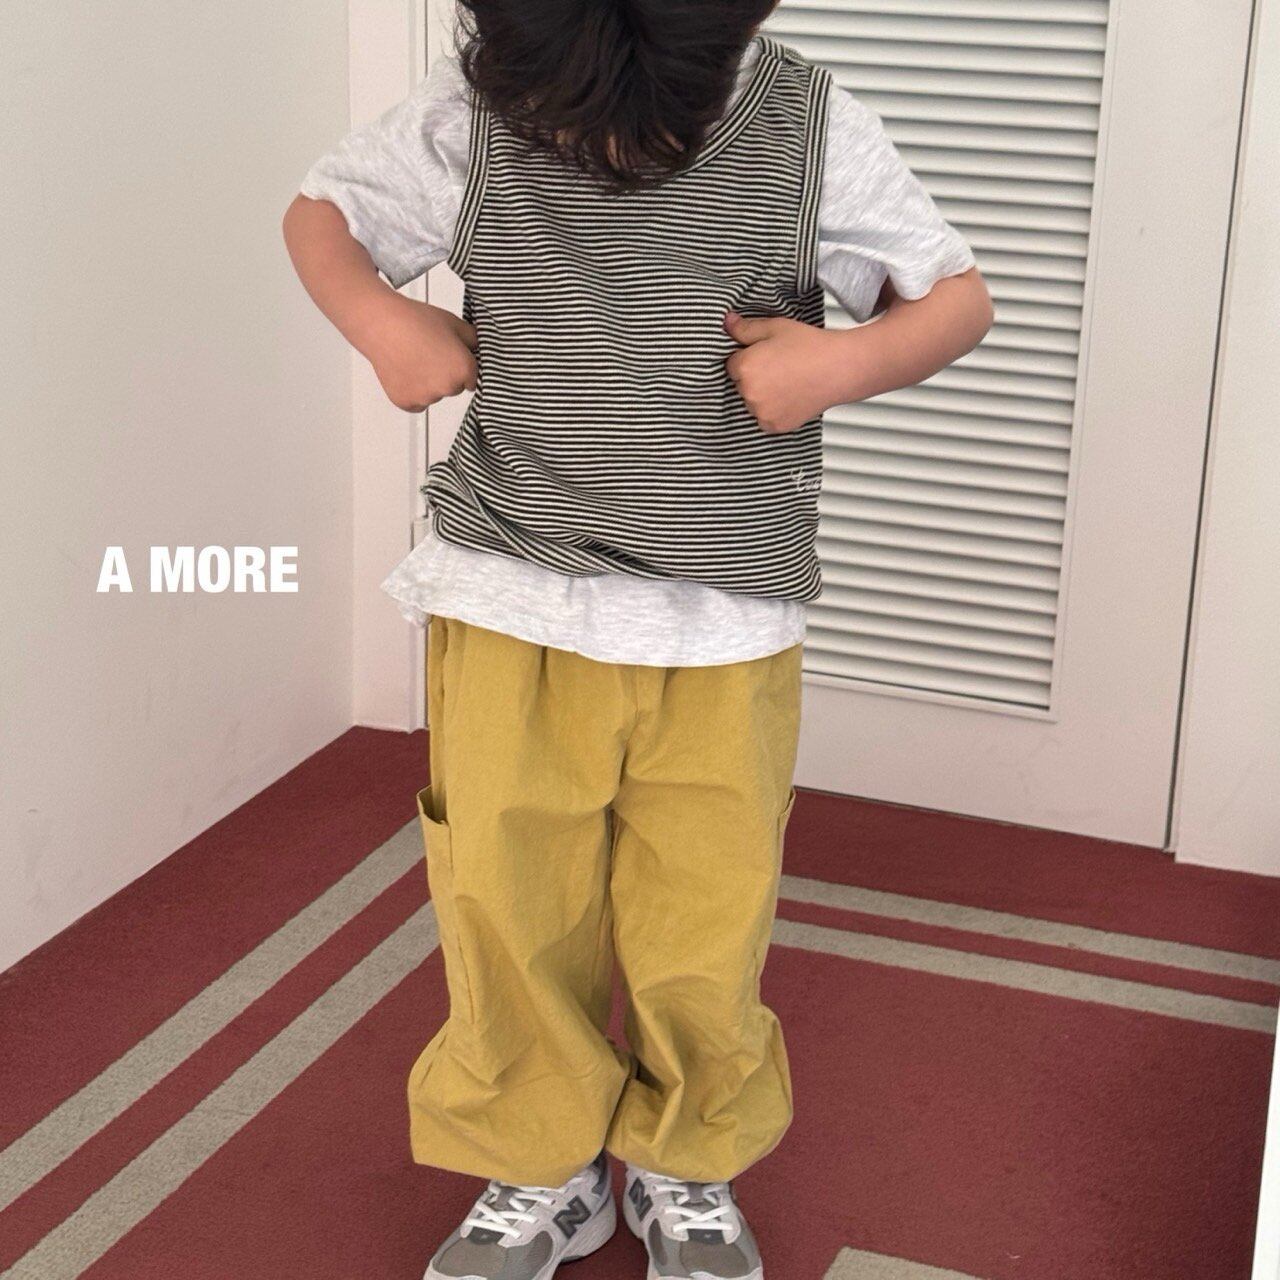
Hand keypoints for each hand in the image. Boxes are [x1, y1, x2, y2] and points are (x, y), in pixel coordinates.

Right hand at [356, 295, 477, 412]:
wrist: (382, 325)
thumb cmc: (416, 321)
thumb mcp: (454, 323)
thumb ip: (473, 340)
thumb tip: (479, 349)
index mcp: (464, 369)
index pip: (472, 379)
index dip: (460, 366)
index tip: (448, 356)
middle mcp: (448, 387)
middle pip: (453, 389)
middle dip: (445, 376)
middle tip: (428, 354)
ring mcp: (426, 398)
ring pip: (434, 395)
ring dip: (428, 384)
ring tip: (413, 359)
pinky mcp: (407, 403)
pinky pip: (417, 402)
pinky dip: (412, 391)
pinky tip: (405, 371)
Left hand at [723, 311, 848, 432]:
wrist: (839, 369)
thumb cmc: (810, 346)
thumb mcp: (775, 327)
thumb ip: (746, 328)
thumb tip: (727, 322)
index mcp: (745, 367)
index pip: (732, 365)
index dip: (749, 358)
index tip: (767, 356)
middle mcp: (749, 393)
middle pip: (741, 385)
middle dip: (754, 377)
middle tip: (780, 368)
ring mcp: (762, 412)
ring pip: (752, 403)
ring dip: (762, 396)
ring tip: (787, 382)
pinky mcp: (774, 426)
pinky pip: (765, 419)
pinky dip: (774, 411)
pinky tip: (790, 396)